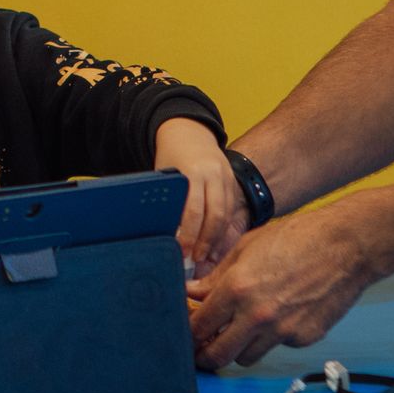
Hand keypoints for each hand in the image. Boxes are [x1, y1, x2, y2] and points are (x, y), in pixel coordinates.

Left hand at [154, 118, 245, 264]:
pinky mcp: (232, 181)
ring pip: (226, 215)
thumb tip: (161, 235)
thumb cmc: (170, 157)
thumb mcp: (163, 176)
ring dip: (216, 238)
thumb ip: (166, 201)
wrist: (188, 133)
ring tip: (205, 256)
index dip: (188, 235)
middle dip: (205, 241)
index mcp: (191, 172)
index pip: (193, 210)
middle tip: (195, 260)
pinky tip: (214, 242)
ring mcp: (226, 177)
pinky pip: (231, 209)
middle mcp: (212, 174)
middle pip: (215, 215)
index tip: (182, 252)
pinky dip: (223, 228)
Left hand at [187, 207, 378, 369]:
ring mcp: (282, 331)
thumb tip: (192, 293)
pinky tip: (282, 314)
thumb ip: (216, 276)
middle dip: (206, 356)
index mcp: (237, 289)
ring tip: (243, 330)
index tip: (189, 333)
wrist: (347, 246)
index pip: (199, 327)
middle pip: (218, 356)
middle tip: (205, 349)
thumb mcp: (247, 247)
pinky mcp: (304, 338)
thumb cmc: (298, 238)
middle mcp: (257, 315)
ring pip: (246, 358)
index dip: (189, 334)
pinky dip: (273, 337)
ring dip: (239, 348)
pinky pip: (277, 346)